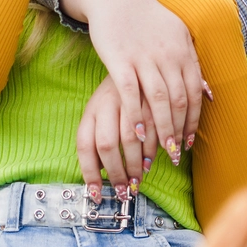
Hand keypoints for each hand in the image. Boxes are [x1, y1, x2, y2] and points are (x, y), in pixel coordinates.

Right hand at [61, 0, 206, 165]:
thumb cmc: (148, 20)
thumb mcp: (178, 37)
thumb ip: (192, 64)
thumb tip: (208, 92)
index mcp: (184, 52)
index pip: (195, 92)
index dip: (193, 119)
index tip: (190, 141)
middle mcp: (168, 56)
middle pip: (179, 101)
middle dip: (179, 130)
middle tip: (175, 155)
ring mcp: (144, 58)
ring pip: (158, 100)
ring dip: (162, 129)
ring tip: (161, 151)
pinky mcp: (120, 60)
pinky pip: (130, 92)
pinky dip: (135, 115)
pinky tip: (137, 133)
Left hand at [75, 75, 154, 202]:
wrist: (136, 52)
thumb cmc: (118, 92)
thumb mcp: (101, 110)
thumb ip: (97, 137)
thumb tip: (97, 172)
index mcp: (91, 109)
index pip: (84, 146)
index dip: (89, 173)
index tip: (95, 193)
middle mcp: (107, 103)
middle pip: (107, 144)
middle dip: (116, 172)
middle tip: (125, 190)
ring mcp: (129, 99)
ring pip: (132, 138)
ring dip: (138, 163)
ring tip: (142, 177)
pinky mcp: (152, 94)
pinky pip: (154, 125)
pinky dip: (158, 144)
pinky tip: (161, 156)